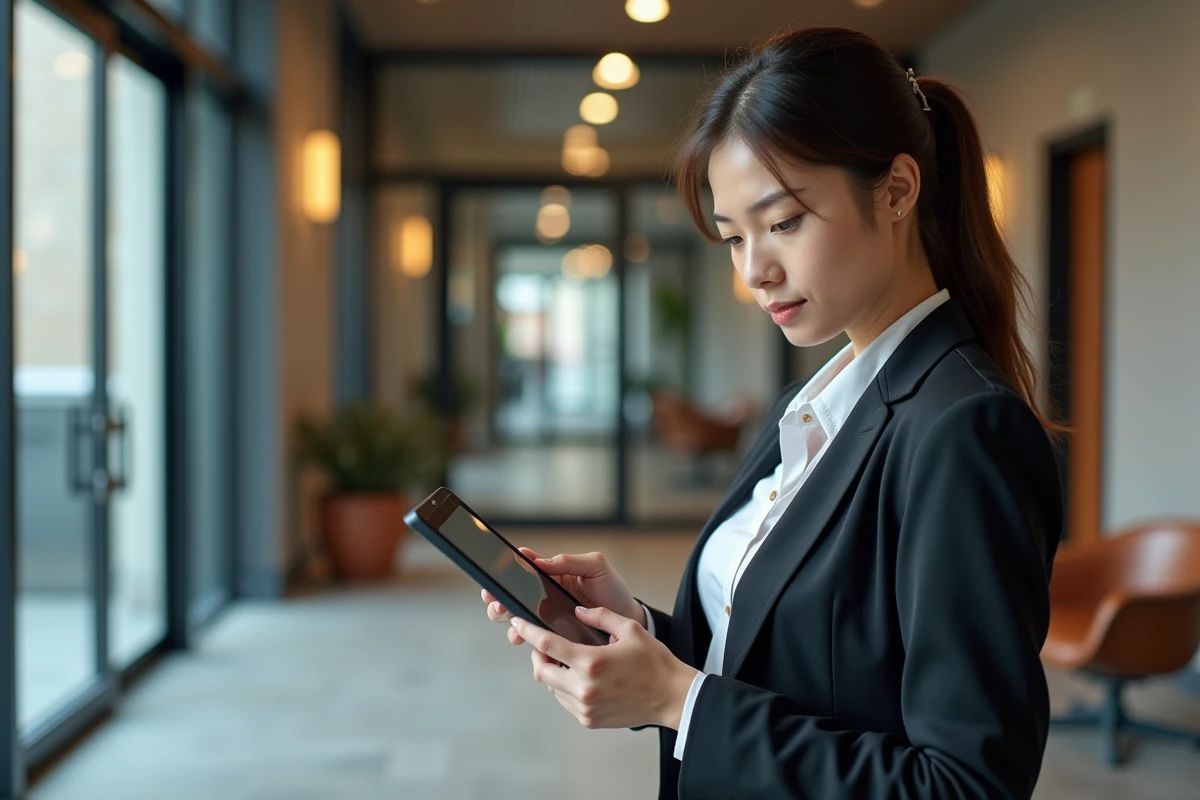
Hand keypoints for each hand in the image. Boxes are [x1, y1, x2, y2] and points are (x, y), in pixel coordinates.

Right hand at [482, 548, 646, 646]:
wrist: (628, 620)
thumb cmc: (612, 590)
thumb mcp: (596, 567)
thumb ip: (569, 561)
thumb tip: (540, 561)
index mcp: (553, 574)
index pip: (523, 569)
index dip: (506, 571)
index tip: (496, 576)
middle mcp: (545, 595)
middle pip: (512, 595)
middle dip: (498, 598)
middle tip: (497, 602)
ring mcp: (547, 616)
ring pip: (517, 617)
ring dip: (506, 619)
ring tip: (511, 623)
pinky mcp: (554, 636)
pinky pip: (533, 637)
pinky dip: (523, 638)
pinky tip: (523, 639)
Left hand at [511, 606, 699, 730]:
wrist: (672, 698)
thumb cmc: (654, 662)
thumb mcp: (630, 629)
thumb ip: (600, 616)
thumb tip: (578, 610)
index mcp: (591, 662)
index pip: (547, 644)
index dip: (528, 632)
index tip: (517, 622)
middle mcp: (583, 688)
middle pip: (540, 670)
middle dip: (538, 655)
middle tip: (548, 644)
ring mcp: (584, 707)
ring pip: (551, 687)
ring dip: (553, 672)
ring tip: (570, 661)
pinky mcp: (588, 720)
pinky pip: (564, 701)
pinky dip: (565, 687)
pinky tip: (582, 677)